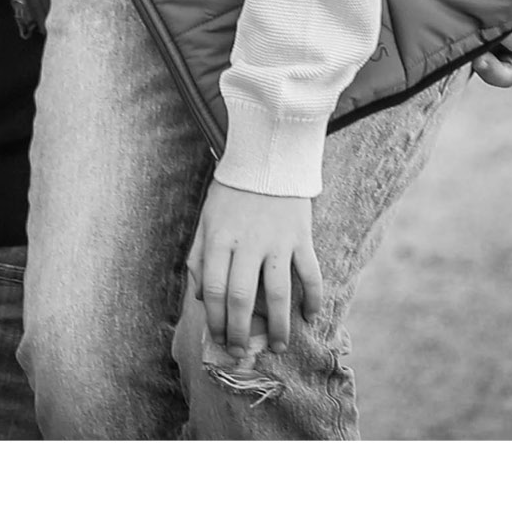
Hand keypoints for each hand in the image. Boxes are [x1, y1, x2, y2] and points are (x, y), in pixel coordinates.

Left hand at [187, 180, 320, 355]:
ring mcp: (277, 241)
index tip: (220, 339)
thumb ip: (198, 258)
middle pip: (242, 298)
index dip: (216, 319)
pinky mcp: (301, 237)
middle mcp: (246, 243)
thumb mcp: (205, 221)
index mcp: (218, 239)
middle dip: (241, 331)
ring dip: (279, 325)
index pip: (213, 289)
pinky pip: (310, 274)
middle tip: (242, 352)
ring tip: (278, 347)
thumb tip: (199, 299)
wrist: (267, 159)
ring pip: (278, 293)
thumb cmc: (231, 194)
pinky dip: (313, 298)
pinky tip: (310, 317)